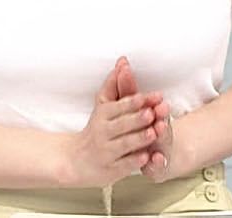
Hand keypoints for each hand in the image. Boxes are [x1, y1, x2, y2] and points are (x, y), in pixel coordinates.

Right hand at [59, 61, 165, 187]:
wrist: (77, 160)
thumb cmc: (96, 129)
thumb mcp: (103, 105)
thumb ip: (114, 84)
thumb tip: (123, 61)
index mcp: (102, 115)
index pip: (119, 106)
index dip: (136, 101)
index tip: (152, 96)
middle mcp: (102, 133)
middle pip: (122, 124)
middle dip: (138, 118)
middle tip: (153, 112)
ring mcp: (106, 152)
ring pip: (124, 144)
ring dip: (140, 138)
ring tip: (154, 132)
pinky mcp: (111, 169)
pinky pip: (124, 164)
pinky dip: (135, 160)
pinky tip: (147, 155)